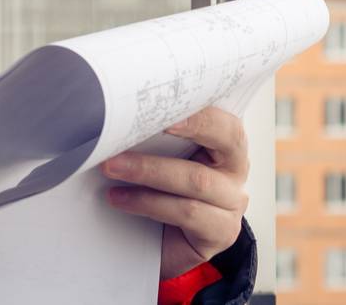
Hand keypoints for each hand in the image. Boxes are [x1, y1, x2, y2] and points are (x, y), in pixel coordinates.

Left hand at [100, 106, 248, 280]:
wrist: (158, 242)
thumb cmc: (159, 188)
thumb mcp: (160, 155)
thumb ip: (154, 135)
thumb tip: (118, 116)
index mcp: (225, 143)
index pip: (225, 118)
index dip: (201, 111)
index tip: (166, 103)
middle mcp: (234, 171)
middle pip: (224, 141)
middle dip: (181, 129)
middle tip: (134, 126)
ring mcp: (232, 203)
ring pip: (196, 180)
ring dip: (148, 171)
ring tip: (110, 168)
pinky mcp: (221, 232)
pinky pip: (187, 213)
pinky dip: (148, 203)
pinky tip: (120, 199)